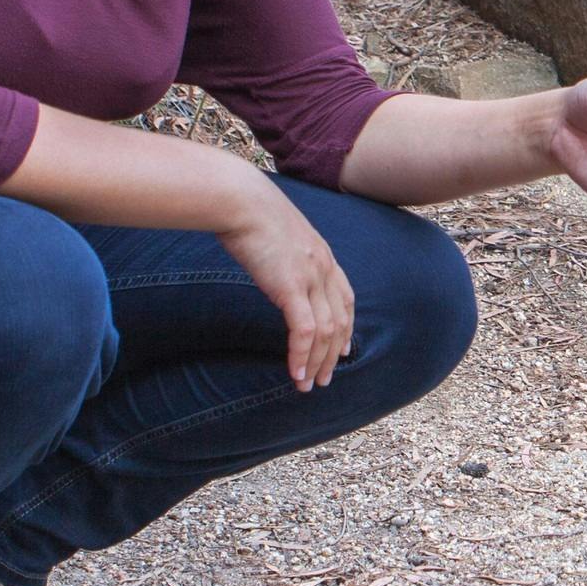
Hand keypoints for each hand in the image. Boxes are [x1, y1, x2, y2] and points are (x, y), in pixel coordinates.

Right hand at [219, 177, 354, 388]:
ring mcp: (311, 277)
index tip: (341, 350)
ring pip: (325, 332)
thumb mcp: (277, 232)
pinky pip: (304, 331)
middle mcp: (323, 267)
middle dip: (332, 354)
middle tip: (324, 379)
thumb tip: (274, 263)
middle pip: (340, 321)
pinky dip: (301, 356)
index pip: (345, 298)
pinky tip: (295, 374)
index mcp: (322, 254)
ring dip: (317, 363)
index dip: (346, 327)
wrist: (240, 200)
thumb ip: (285, 252)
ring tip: (307, 385)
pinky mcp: (291, 287)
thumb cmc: (248, 212)